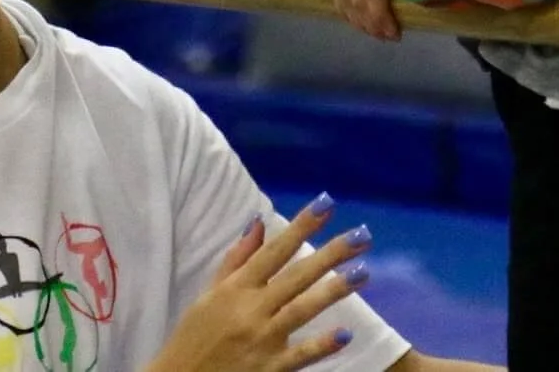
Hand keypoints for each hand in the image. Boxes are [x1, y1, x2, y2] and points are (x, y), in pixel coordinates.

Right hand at [150, 195, 372, 371]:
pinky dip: (321, 345)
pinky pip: (300, 355)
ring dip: (333, 291)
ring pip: (303, 309)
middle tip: (362, 235)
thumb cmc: (195, 335)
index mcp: (237, 287)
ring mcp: (263, 339)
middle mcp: (252, 309)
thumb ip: (237, 259)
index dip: (301, 226)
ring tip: (363, 272)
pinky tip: (346, 334)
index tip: (326, 203)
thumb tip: (260, 222)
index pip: (275, 250)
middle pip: (297, 276)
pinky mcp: (271, 368)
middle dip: (331, 253)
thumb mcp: (210, 293)